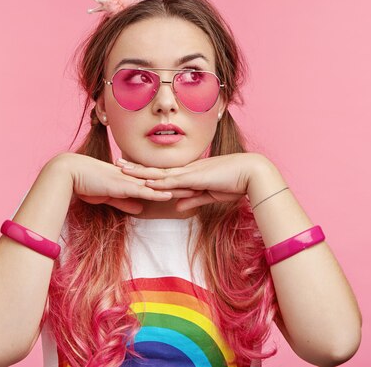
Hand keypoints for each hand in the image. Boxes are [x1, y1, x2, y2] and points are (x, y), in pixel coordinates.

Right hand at [53, 152, 196, 213]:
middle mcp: (135, 177)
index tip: (193, 184)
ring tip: (195, 189)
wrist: (70, 174)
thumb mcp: (111, 196)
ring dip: (176, 187)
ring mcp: (130, 180)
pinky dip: (157, 192)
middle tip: (204, 184)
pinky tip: (170, 193)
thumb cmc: (87, 183)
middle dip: (184, 183)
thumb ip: (127, 202)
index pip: (160, 180)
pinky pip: (143, 189)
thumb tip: (141, 208)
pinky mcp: (122, 185)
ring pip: (158, 184)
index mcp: (134, 178)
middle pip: (165, 180)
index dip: (177, 183)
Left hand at [114, 153, 268, 211]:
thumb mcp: (210, 195)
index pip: (165, 173)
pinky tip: (145, 182)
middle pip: (157, 169)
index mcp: (191, 173)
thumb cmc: (236, 183)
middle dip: (137, 168)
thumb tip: (176, 206)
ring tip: (122, 169)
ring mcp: (190, 172)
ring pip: (160, 172)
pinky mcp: (196, 177)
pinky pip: (173, 180)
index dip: (148, 171)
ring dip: (141, 172)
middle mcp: (188, 170)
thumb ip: (193, 200)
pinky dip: (158, 181)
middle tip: (118, 164)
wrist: (251, 173)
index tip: (133, 169)